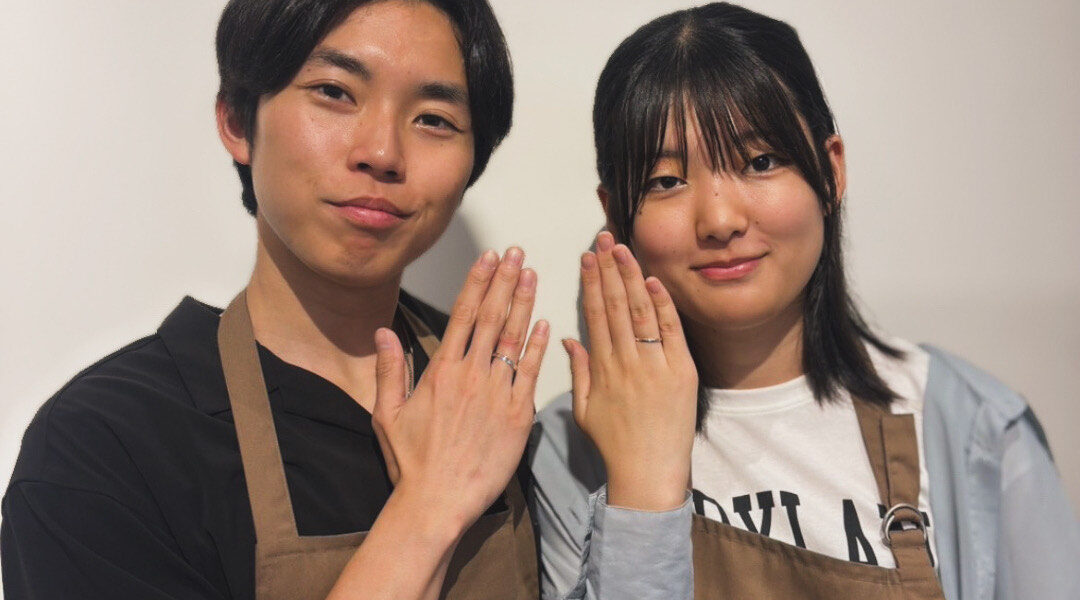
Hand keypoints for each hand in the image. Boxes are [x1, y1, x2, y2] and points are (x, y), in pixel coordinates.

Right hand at [371, 248, 548, 535]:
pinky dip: (538, 346)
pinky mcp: (518, 415)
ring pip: (513, 338)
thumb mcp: (387, 413)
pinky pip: (530, 373)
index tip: (489, 258)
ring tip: (532, 274)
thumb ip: (390, 369)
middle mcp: (471, 375)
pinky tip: (545, 322)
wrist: (438, 501)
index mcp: (441, 371)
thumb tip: (383, 332)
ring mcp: (497, 394)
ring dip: (524, 303)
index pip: (463, 315)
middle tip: (517, 253)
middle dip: (505, 281)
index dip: (478, 282)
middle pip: (491, 317)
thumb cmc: (412, 463)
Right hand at [563, 232, 697, 510]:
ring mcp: (655, 365)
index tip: (587, 257)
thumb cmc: (615, 446)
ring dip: (632, 277)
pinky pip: (671, 332)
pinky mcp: (681, 372)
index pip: (594, 315)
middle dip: (609, 269)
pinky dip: (662, 305)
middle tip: (604, 239)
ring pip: (640, 312)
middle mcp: (626, 361)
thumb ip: (579, 372)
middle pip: (615, 305)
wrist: (649, 473)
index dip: (590, 283)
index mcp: (602, 369)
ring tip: (624, 249)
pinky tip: (653, 280)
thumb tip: (569, 339)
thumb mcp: (585, 411)